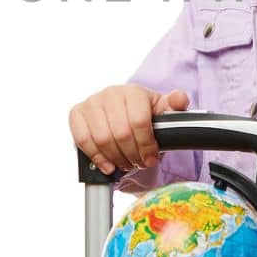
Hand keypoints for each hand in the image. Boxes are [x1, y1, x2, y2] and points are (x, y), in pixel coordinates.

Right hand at [69, 84, 189, 174]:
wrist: (124, 114)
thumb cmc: (145, 115)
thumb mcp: (164, 111)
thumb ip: (176, 105)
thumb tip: (180, 99)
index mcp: (134, 91)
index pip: (139, 121)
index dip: (146, 145)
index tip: (151, 159)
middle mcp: (110, 93)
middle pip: (121, 133)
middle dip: (132, 154)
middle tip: (139, 163)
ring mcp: (92, 102)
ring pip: (102, 138)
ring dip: (116, 158)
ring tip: (125, 164)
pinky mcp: (76, 113)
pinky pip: (82, 139)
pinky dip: (96, 157)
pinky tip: (108, 165)